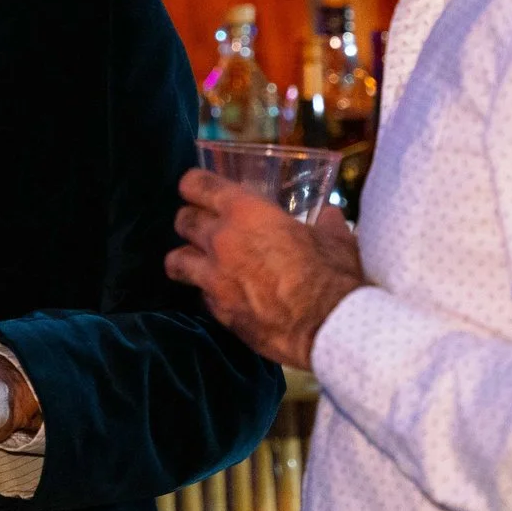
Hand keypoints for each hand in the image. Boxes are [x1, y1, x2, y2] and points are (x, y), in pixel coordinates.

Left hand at [168, 168, 365, 368]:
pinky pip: (199, 295)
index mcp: (246, 213)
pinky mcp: (218, 311)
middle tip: (201, 225)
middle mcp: (221, 241)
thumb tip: (329, 215)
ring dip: (184, 258)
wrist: (327, 326)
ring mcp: (214, 279)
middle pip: (183, 221)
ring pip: (176, 260)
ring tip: (194, 262)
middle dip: (189, 220)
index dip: (193, 184)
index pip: (198, 185)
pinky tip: (222, 295)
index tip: (194, 188)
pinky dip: (207, 292)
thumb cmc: (331, 274)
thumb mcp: (335, 239)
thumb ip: (326, 222)